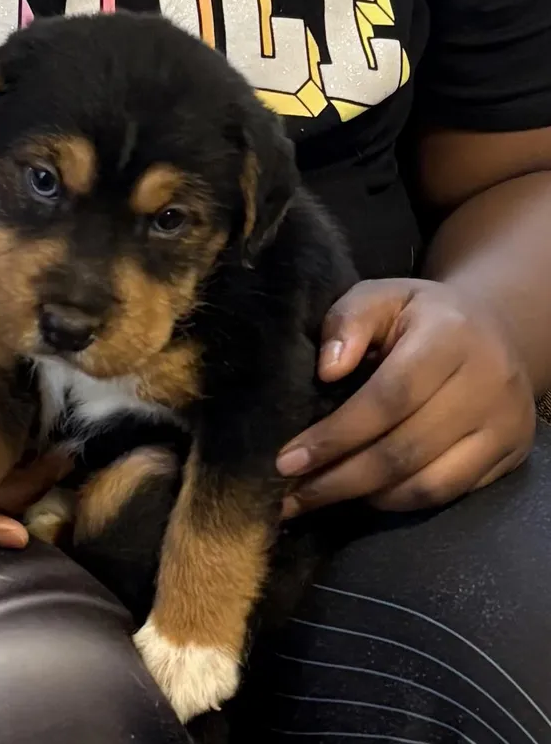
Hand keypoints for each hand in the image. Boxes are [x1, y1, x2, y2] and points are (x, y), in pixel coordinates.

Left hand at [276, 279, 535, 516]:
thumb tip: (327, 370)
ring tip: (316, 498)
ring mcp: (505, 423)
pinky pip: (447, 494)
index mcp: (450, 336)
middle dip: (339, 479)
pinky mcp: (511, 453)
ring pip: (427, 484)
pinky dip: (398, 500)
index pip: (388, 398)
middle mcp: (487, 383)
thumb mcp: (379, 297)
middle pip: (404, 450)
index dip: (336, 435)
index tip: (287, 461)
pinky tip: (361, 496)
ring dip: (364, 498)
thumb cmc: (418, 316)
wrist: (494, 330)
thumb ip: (348, 322)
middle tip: (290, 495)